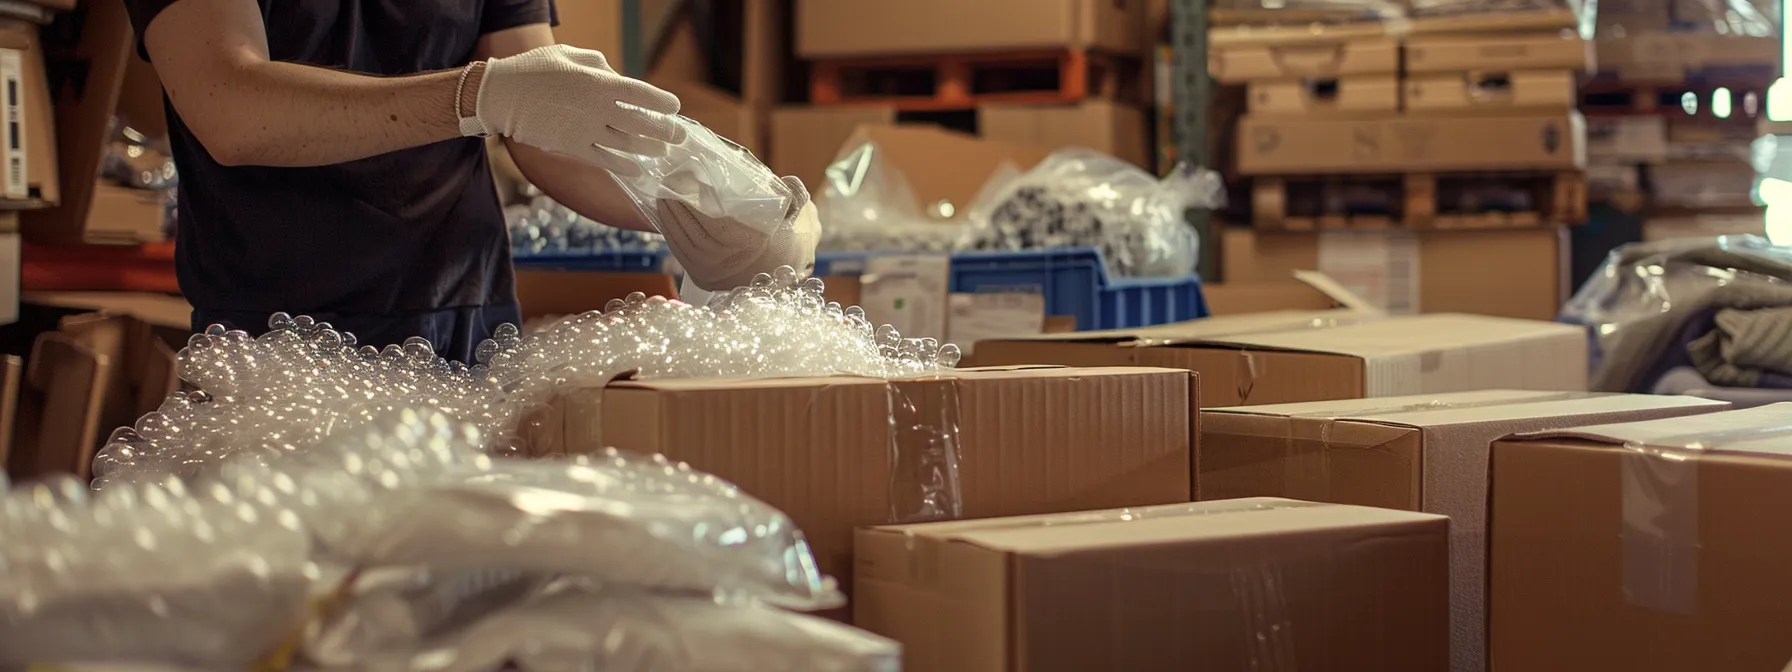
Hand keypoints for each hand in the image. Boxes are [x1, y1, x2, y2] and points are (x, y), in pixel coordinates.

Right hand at [471, 45, 683, 175]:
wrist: (501, 95)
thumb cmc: (534, 69)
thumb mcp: (568, 54)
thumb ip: (598, 65)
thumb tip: (617, 78)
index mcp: (599, 82)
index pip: (642, 94)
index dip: (662, 102)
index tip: (674, 106)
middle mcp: (598, 109)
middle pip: (642, 124)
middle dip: (665, 131)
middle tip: (680, 136)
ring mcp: (586, 131)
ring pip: (628, 145)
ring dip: (649, 149)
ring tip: (662, 151)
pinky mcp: (573, 148)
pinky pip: (605, 160)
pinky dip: (624, 165)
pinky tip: (637, 168)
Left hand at [657, 176, 821, 290]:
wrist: (786, 277)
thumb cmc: (791, 242)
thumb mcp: (801, 217)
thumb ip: (797, 195)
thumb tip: (786, 181)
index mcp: (749, 244)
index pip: (715, 219)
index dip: (698, 195)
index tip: (691, 174)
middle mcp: (726, 260)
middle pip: (691, 226)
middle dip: (678, 201)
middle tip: (671, 179)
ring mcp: (711, 271)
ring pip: (681, 238)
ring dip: (668, 214)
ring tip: (664, 193)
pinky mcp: (701, 277)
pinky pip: (679, 251)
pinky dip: (670, 231)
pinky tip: (666, 215)